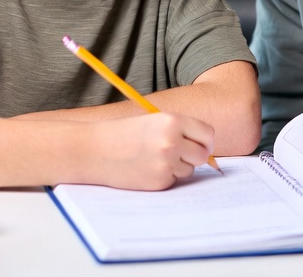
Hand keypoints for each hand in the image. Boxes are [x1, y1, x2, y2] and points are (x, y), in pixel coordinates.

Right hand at [93, 113, 214, 190]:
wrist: (95, 150)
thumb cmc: (124, 133)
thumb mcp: (154, 122)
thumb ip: (180, 131)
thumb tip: (208, 150)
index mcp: (172, 121)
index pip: (208, 134)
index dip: (204, 140)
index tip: (199, 144)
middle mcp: (172, 142)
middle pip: (203, 155)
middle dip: (195, 156)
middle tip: (180, 154)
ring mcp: (166, 163)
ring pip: (189, 170)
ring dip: (178, 167)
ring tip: (154, 158)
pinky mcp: (159, 181)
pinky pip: (174, 181)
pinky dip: (164, 177)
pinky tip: (146, 169)